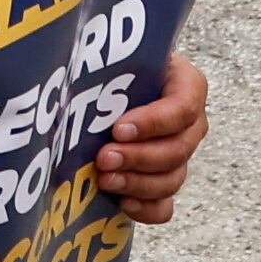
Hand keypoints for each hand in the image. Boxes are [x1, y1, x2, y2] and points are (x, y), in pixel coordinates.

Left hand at [91, 51, 208, 223]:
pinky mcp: (163, 180)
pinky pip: (166, 204)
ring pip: (173, 177)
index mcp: (186, 85)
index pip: (183, 107)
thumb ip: (106, 61)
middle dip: (138, 157)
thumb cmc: (112, 62)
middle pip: (178, 148)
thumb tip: (71, 70)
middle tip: (103, 157)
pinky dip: (147, 208)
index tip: (118, 128)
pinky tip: (123, 203)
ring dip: (138, 182)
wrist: (109, 79)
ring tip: (105, 179)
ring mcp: (179, 154)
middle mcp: (189, 123)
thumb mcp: (115, 53)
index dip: (154, 122)